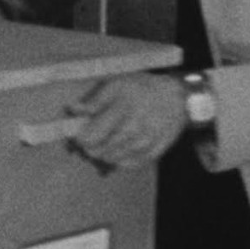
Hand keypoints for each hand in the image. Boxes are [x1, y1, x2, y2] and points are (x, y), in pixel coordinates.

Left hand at [65, 73, 186, 171]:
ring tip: (105, 145)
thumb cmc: (142, 88)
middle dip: (91, 149)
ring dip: (105, 154)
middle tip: (90, 143)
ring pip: (115, 159)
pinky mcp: (156, 150)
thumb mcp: (117, 84)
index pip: (92, 135)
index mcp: (121, 108)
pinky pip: (132, 164)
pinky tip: (120, 151)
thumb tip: (72, 109)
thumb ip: (94, 100)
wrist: (177, 96)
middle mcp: (134, 127)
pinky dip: (122, 160)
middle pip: (101, 150)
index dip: (81, 138)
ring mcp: (146, 140)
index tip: (80, 135)